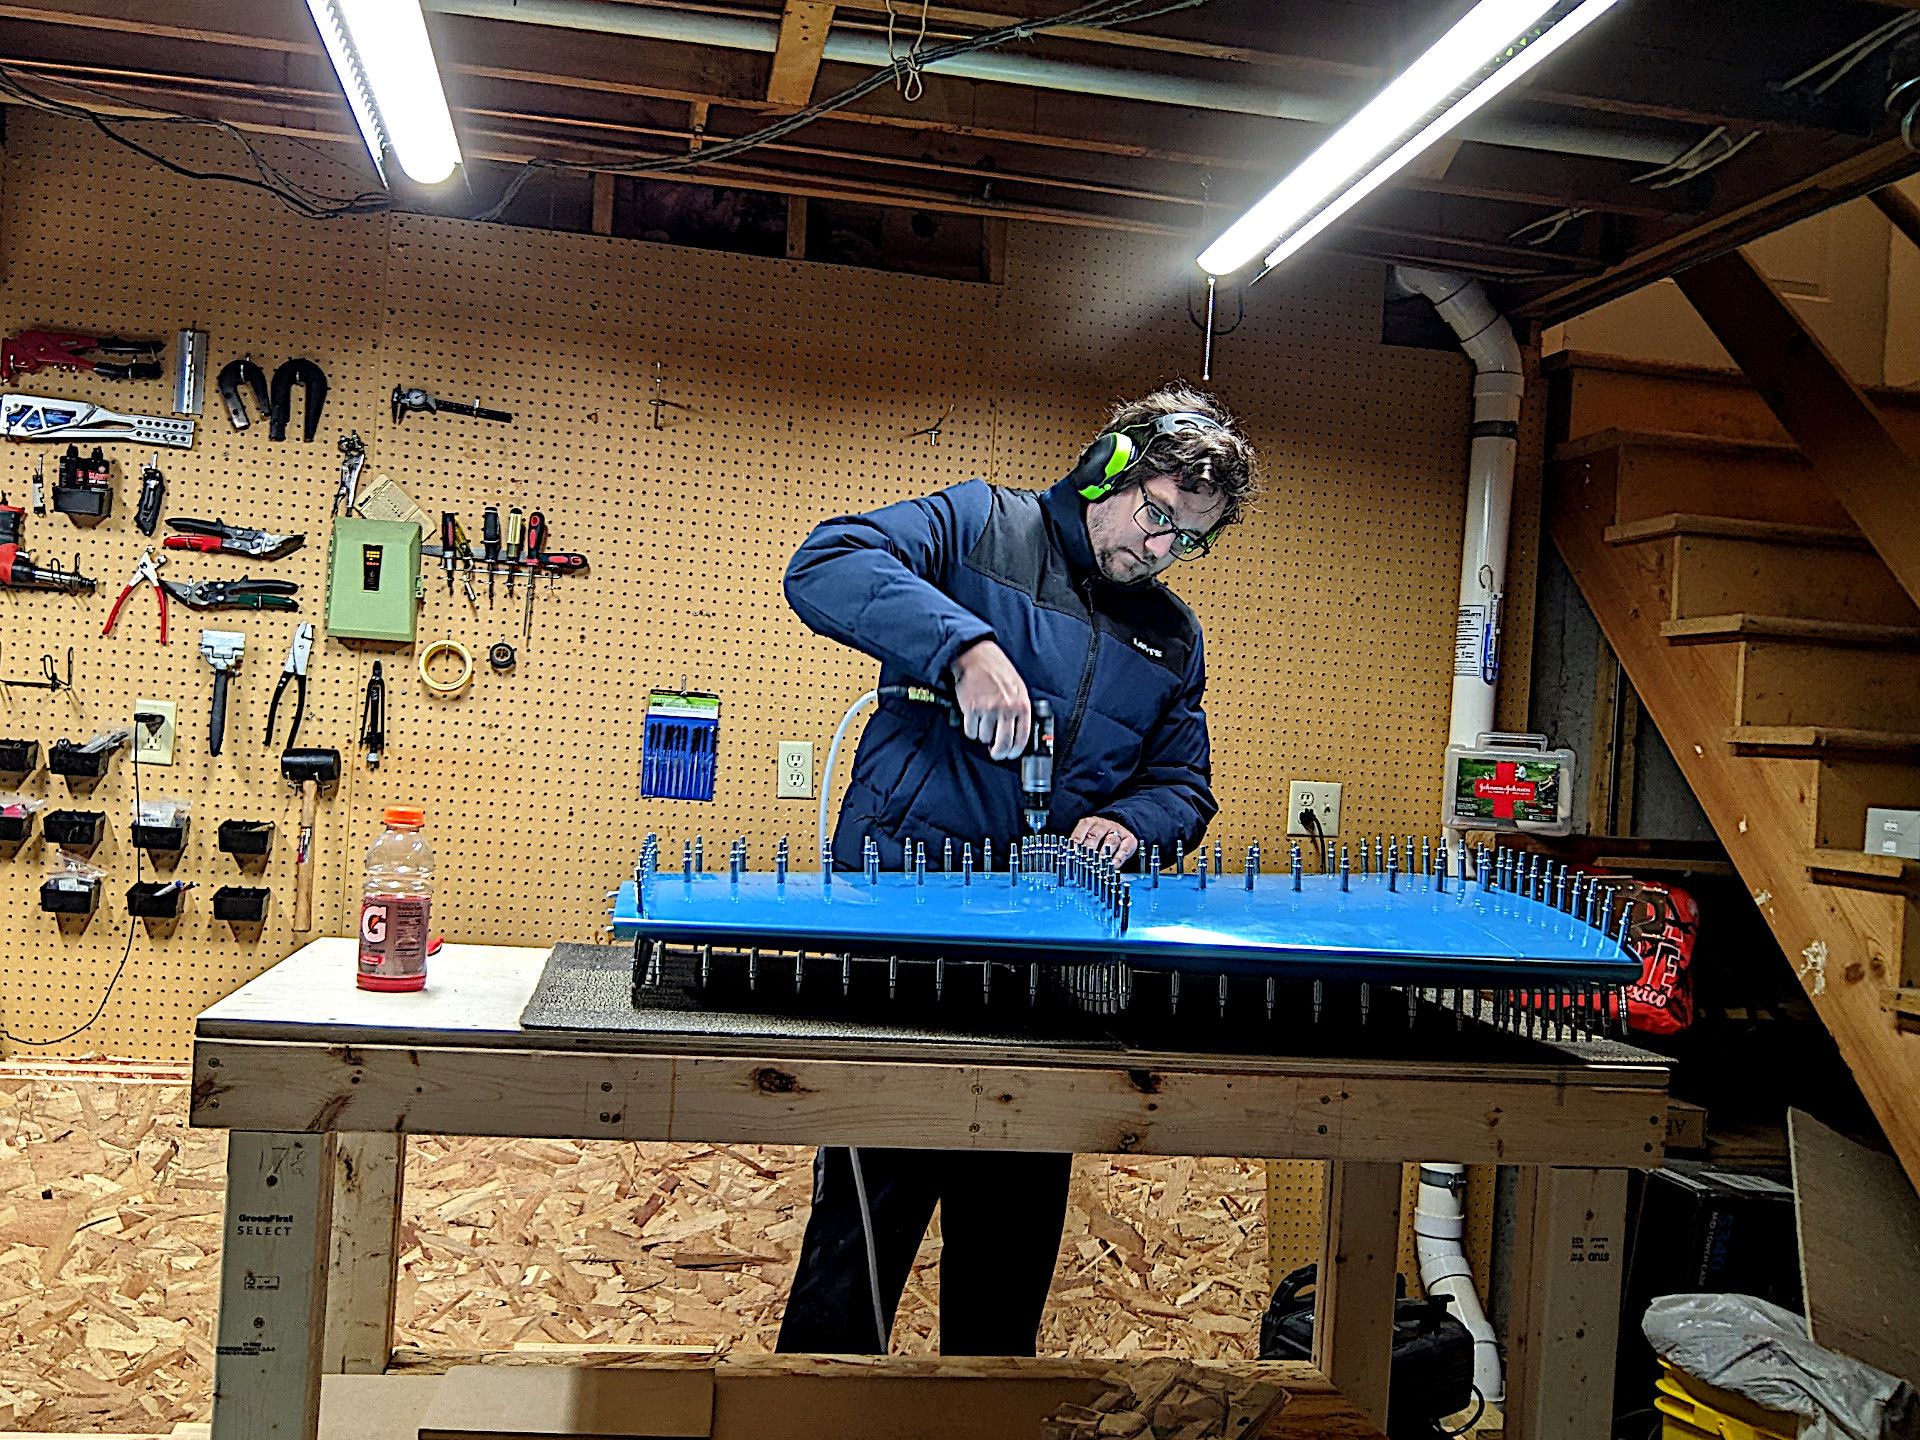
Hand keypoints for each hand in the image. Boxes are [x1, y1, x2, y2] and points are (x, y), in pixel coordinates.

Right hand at [950, 639, 1030, 760]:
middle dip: (998, 752)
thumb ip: (1020, 709)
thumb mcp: (1018, 687)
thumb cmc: (997, 670)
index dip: (1015, 750)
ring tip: (983, 724)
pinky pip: (971, 731)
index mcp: (1021, 704)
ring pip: (985, 738)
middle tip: (995, 752)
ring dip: (982, 736)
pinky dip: (971, 730)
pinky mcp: (972, 710)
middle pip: (1003, 744)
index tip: (1011, 753)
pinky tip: (973, 721)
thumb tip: (1018, 731)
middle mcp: (1006, 709)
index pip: (1022, 738)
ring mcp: (989, 710)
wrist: (976, 657)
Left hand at [1072, 815, 1138, 865]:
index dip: (1075, 841)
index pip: (1081, 830)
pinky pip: (1124, 849)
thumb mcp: (1086, 836)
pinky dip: (1118, 859)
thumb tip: (1067, 857)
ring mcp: (1117, 831)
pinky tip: (1113, 867)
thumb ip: (1077, 846)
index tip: (1070, 852)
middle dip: (1088, 850)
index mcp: (1090, 822)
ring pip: (1110, 842)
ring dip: (1103, 855)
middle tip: (1083, 862)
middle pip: (1095, 836)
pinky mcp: (1130, 840)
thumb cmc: (1098, 837)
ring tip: (1097, 865)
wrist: (1121, 830)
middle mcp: (1103, 825)